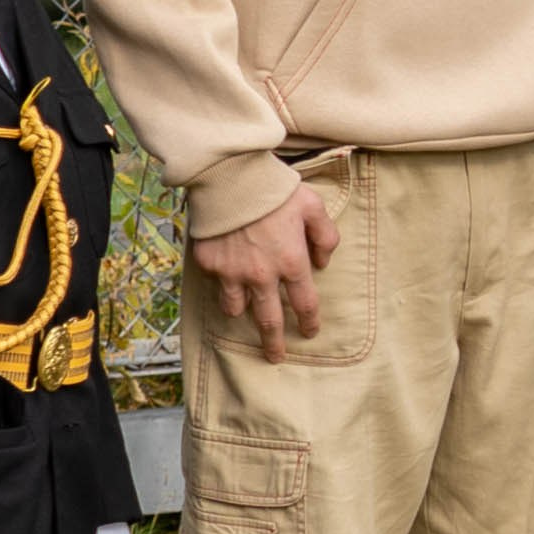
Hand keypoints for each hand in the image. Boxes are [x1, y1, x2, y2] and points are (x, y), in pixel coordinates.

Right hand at [190, 183, 341, 361]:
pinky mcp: (208, 264)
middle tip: (275, 357)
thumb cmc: (275, 189)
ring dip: (243, 313)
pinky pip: (216, 282)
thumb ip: (325, 236)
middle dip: (273, 343)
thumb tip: (323, 262)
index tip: (310, 332)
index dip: (309, 321)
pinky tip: (225, 274)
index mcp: (291, 262)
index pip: (305, 303)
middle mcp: (261, 275)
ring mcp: (231, 272)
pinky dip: (222, 282)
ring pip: (235, 308)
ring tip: (245, 313)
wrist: (230, 176)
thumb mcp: (314, 206)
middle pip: (268, 320)